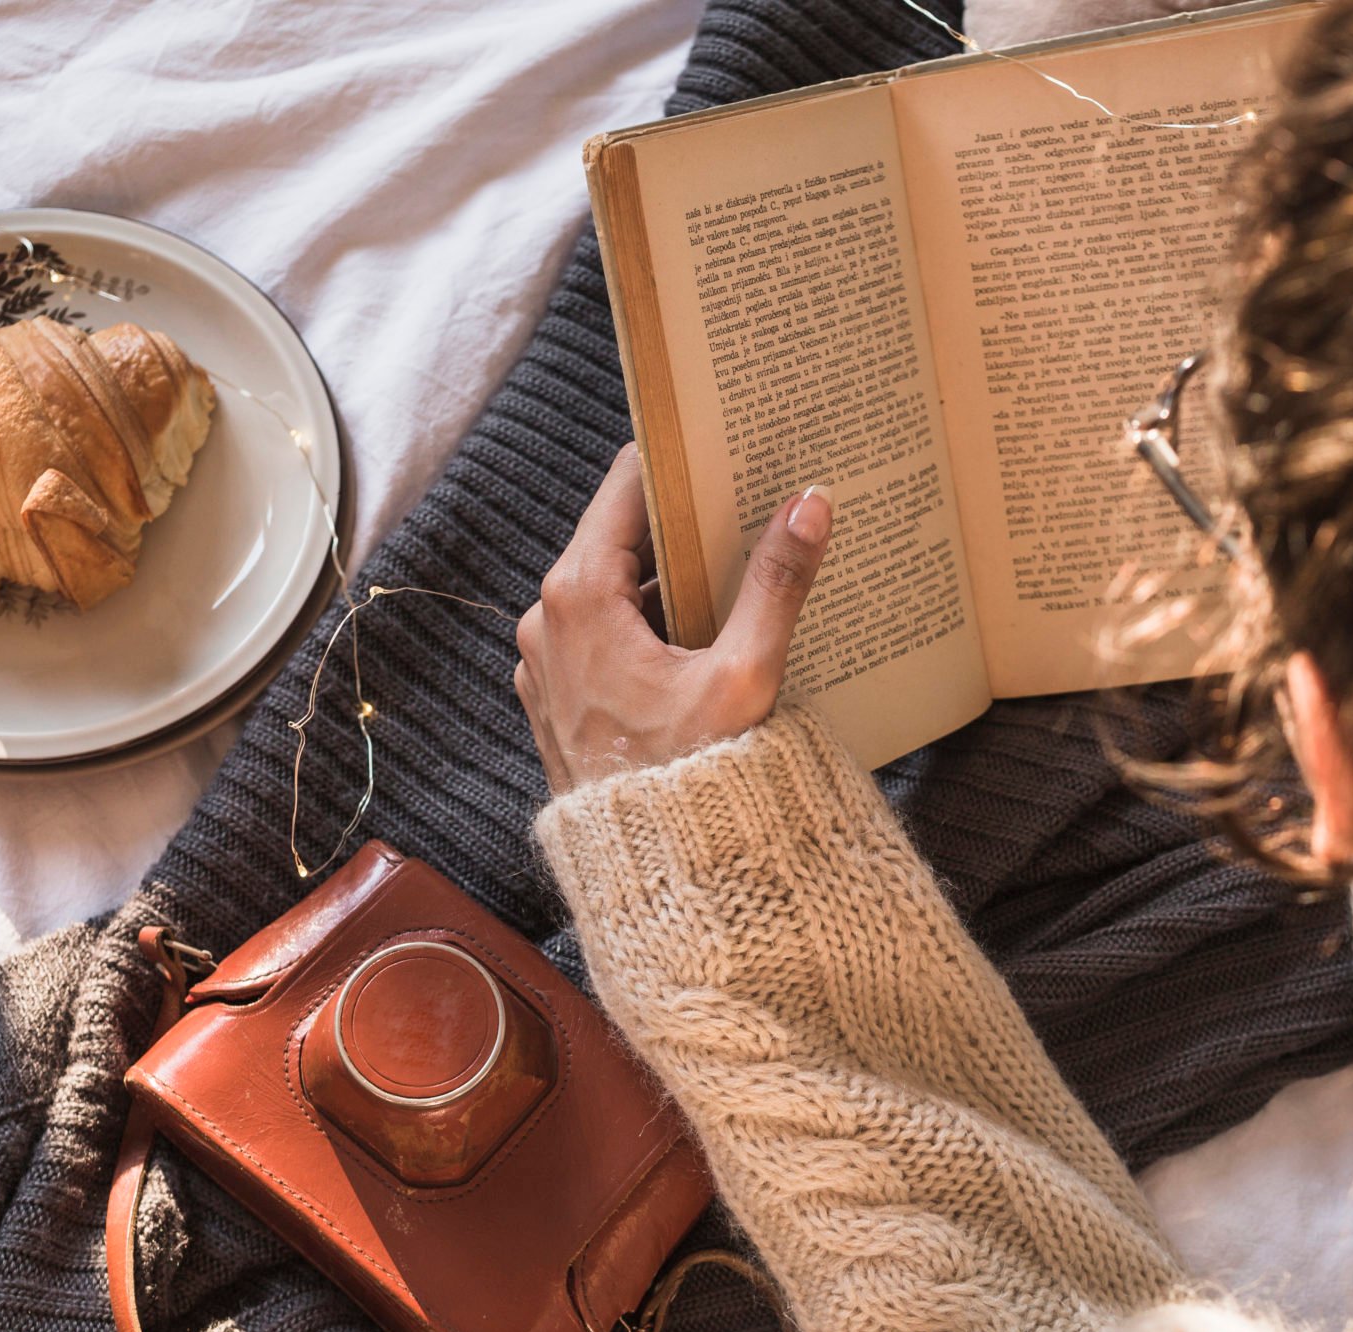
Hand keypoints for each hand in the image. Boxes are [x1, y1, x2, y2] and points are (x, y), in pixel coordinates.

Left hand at [515, 445, 830, 793]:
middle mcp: (545, 617)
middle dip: (680, 518)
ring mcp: (543, 659)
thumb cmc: (688, 778)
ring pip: (610, 588)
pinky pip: (599, 634)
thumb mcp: (744, 675)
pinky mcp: (554, 695)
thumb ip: (775, 583)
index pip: (626, 486)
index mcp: (579, 594)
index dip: (676, 459)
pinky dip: (644, 624)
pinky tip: (699, 634)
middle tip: (744, 495)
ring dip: (665, 576)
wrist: (648, 872)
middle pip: (620, 536)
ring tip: (733, 563)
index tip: (719, 439)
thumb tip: (809, 504)